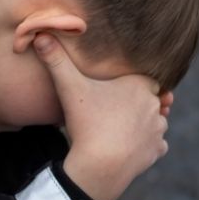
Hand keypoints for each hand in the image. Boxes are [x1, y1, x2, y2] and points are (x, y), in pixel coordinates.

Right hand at [33, 32, 168, 199]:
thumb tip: (40, 34)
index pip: (142, 79)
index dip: (127, 85)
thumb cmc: (86, 123)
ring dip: (141, 125)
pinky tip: (128, 147)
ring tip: (118, 130)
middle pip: (148, 100)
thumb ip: (56, 61)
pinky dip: (145, 146)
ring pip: (153, 122)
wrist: (100, 164)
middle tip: (110, 113)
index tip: (112, 93)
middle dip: (133, 105)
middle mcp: (154, 105)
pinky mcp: (157, 150)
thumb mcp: (69, 87)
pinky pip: (155, 145)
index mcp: (139, 85)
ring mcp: (158, 128)